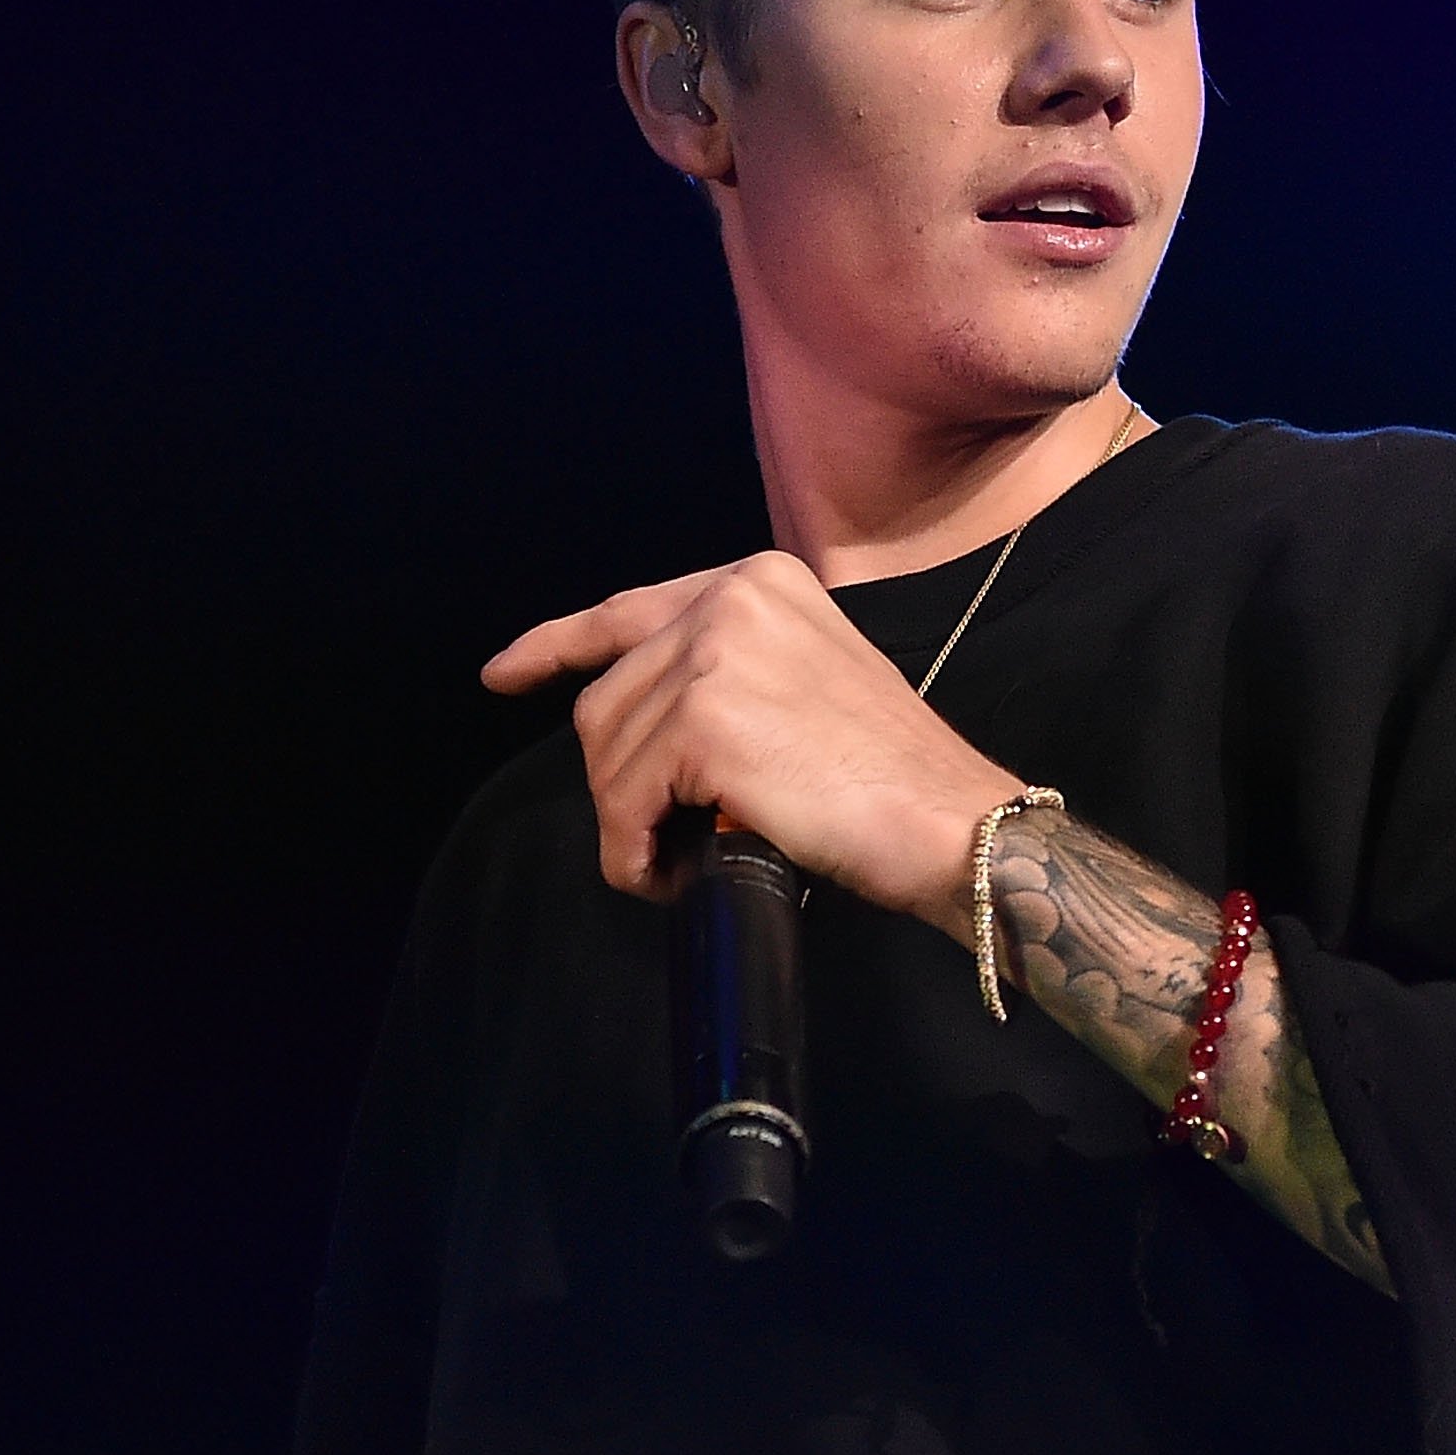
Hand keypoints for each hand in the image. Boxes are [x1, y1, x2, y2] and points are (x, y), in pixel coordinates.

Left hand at [481, 551, 1021, 933]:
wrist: (949, 821)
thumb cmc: (893, 776)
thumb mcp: (810, 679)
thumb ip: (735, 670)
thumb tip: (648, 719)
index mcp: (759, 580)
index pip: (629, 610)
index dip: (556, 646)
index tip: (506, 674)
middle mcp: (731, 597)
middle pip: (608, 698)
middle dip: (618, 779)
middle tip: (665, 836)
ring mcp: (713, 653)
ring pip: (607, 753)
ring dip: (631, 823)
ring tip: (681, 860)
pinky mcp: (702, 720)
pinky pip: (623, 800)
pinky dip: (633, 851)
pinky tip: (671, 874)